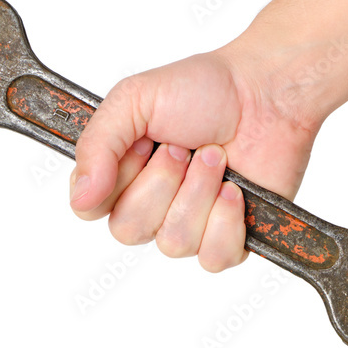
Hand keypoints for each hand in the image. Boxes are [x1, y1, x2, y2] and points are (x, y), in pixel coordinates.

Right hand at [69, 47, 319, 271]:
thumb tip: (82, 198)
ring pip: (174, 243)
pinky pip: (213, 258)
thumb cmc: (203, 90)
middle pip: (128, 230)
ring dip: (198, 192)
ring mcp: (190, 224)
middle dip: (162, 181)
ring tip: (216, 157)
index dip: (114, 182)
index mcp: (120, 172)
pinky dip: (227, 219)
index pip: (88, 209)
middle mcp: (150, 205)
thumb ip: (96, 145)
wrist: (265, 93)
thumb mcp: (132, 99)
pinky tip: (236, 188)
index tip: (142, 145)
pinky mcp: (230, 239)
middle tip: (184, 147)